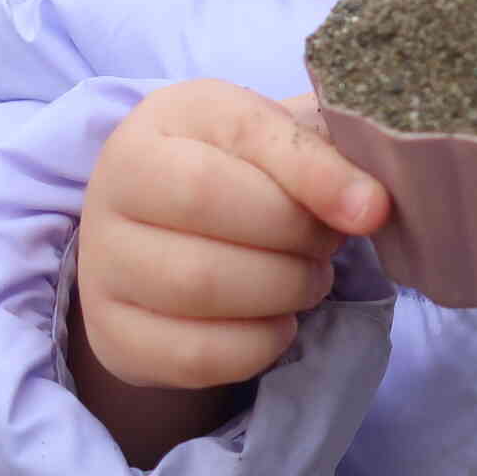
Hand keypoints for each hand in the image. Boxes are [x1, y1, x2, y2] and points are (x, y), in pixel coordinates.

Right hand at [77, 82, 387, 396]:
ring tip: (307, 279)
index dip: (316, 173)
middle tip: (327, 245)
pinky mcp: (115, 337)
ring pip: (202, 285)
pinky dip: (260, 344)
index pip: (243, 133)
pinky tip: (278, 322)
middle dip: (298, 235)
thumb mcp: (276, 140)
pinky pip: (197, 354)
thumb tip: (371, 207)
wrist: (167, 236)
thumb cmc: (236, 176)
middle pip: (212, 205)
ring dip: (285, 290)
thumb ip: (325, 155)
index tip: (373, 209)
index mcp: (159, 120)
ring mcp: (103, 267)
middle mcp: (112, 187)